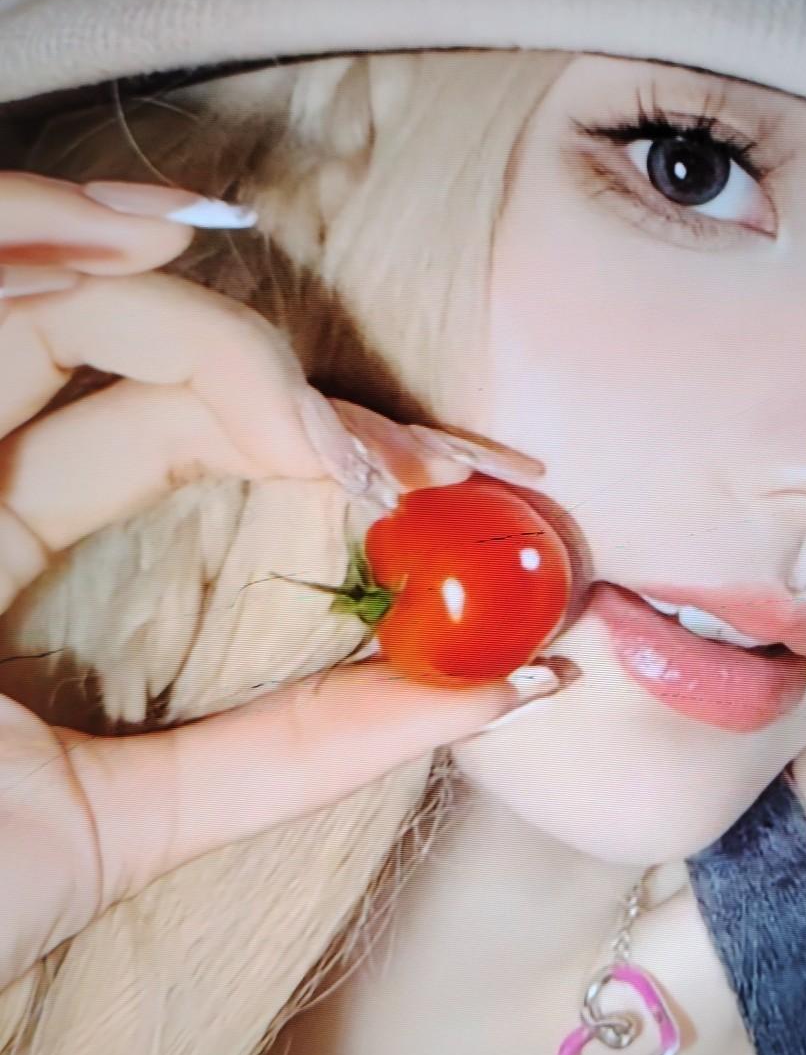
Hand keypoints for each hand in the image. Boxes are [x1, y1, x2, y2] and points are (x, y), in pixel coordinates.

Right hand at [0, 172, 570, 990]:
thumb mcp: (134, 821)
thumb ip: (307, 748)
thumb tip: (507, 686)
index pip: (173, 438)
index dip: (321, 432)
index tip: (466, 478)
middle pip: (122, 362)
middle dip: (278, 373)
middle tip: (422, 459)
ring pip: (27, 300)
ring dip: (157, 274)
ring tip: (316, 322)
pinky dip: (30, 237)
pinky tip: (142, 233)